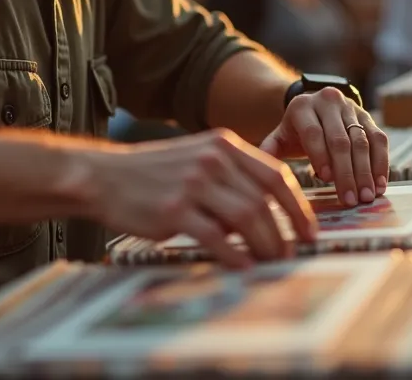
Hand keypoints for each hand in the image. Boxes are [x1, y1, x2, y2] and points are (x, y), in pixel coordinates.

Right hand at [86, 129, 317, 268]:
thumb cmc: (153, 174)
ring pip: (246, 218)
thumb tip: (267, 216)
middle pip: (264, 201)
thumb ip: (232, 178)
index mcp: (223, 145)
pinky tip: (243, 267)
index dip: (298, 206)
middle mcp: (212, 160)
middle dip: (284, 233)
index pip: (275, 175)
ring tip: (272, 263)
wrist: (102, 177)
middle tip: (290, 255)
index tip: (309, 231)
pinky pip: (216, 237)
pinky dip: (235, 255)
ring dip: (265, 245)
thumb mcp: (197, 159)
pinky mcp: (174, 210)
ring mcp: (193, 183)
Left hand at [258, 87, 389, 207]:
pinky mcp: (368, 116)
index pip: (313, 132)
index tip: (326, 179)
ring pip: (362, 140)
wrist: (315, 108)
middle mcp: (329, 101)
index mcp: (302, 106)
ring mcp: (351, 107)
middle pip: (340, 139)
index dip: (321, 155)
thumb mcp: (279, 137)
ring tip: (368, 196)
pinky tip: (381, 184)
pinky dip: (381, 163)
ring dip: (367, 171)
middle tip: (352, 199)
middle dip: (347, 172)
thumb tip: (261, 171)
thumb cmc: (294, 131)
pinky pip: (379, 139)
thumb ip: (270, 151)